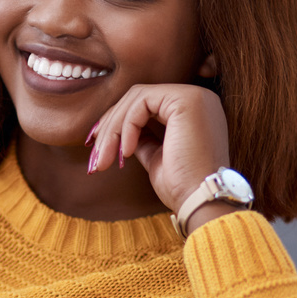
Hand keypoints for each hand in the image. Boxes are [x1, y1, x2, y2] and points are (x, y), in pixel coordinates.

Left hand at [86, 83, 230, 212]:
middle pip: (138, 98)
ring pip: (136, 98)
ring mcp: (194, 96)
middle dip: (110, 126)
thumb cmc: (182, 187)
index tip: (98, 146)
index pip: (146, 104)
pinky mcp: (186, 100)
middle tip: (95, 156)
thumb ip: (143, 140)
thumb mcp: (157, 158)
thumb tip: (121, 133)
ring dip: (114, 129)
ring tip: (104, 159)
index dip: (117, 122)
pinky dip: (127, 126)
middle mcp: (197, 98)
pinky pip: (142, 102)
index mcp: (193, 111)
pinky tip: (126, 153)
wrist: (201, 201)